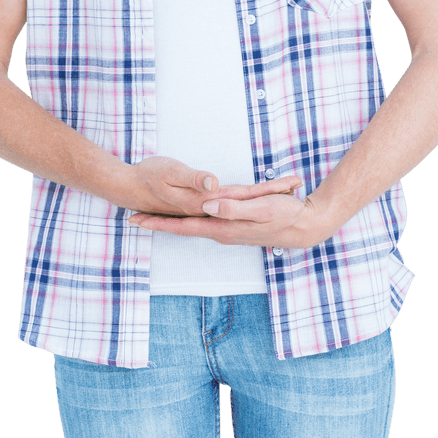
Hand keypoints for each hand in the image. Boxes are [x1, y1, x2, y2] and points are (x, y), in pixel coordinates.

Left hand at [128, 179, 327, 249]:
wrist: (304, 227)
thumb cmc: (284, 215)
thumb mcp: (260, 207)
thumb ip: (233, 206)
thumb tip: (206, 205)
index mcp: (222, 227)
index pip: (183, 225)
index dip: (159, 222)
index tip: (136, 220)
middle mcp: (221, 231)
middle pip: (183, 227)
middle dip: (158, 223)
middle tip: (134, 219)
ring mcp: (227, 230)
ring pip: (193, 225)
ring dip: (172, 223)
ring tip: (151, 218)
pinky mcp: (234, 226)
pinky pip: (205, 224)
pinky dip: (190, 220)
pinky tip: (187, 217)